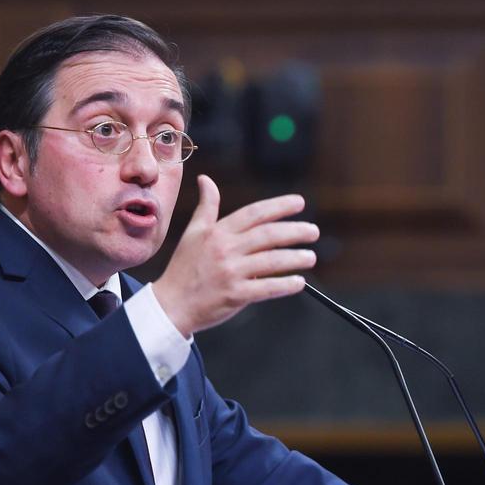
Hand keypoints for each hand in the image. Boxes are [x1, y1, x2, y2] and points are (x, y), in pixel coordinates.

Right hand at [154, 175, 317, 337]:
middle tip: (313, 231)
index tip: (300, 203)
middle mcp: (225, 250)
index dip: (279, 206)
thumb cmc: (184, 268)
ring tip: (311, 257)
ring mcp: (230, 273)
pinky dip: (285, 285)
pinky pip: (267, 288)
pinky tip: (298, 282)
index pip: (254, 213)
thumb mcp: (193, 232)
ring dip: (295, 258)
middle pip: (268, 235)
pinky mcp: (235, 295)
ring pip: (271, 261)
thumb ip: (206, 206)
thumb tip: (206, 180)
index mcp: (218, 233)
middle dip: (295, 231)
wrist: (171, 304)